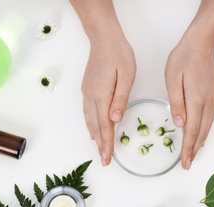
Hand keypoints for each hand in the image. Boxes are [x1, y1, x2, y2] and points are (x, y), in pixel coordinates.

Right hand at [82, 37, 135, 165]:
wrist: (103, 38)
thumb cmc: (118, 54)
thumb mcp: (126, 75)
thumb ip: (121, 98)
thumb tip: (115, 119)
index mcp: (102, 94)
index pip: (104, 125)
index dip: (107, 143)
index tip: (108, 158)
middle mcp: (91, 96)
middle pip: (95, 126)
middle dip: (100, 145)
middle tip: (104, 161)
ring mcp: (87, 93)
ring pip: (90, 120)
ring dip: (95, 137)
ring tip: (99, 150)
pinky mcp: (87, 89)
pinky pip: (87, 112)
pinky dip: (90, 124)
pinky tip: (92, 130)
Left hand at [165, 33, 213, 169]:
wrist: (202, 44)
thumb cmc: (183, 59)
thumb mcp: (173, 79)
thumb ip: (177, 103)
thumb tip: (180, 124)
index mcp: (196, 100)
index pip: (191, 131)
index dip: (188, 149)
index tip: (185, 163)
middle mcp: (208, 103)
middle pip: (201, 133)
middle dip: (194, 150)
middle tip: (188, 164)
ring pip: (208, 127)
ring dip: (200, 142)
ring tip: (193, 154)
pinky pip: (211, 119)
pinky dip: (205, 131)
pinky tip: (201, 136)